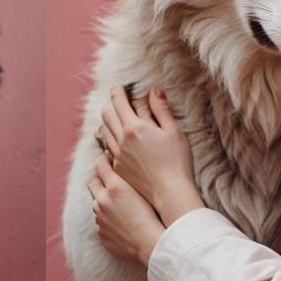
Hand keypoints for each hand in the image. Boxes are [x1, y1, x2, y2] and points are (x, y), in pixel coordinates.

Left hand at [88, 154, 165, 264]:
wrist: (152, 243)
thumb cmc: (155, 215)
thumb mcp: (144, 189)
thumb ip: (129, 175)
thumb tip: (120, 164)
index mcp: (115, 187)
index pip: (100, 164)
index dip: (104, 159)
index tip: (108, 159)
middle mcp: (103, 201)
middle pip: (93, 182)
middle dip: (100, 179)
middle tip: (110, 180)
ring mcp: (100, 218)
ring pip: (96, 203)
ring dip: (104, 201)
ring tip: (119, 204)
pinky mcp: (101, 233)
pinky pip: (100, 222)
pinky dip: (107, 219)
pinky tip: (121, 221)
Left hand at [98, 86, 203, 224]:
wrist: (169, 192)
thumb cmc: (176, 161)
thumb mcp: (173, 130)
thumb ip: (161, 108)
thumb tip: (153, 90)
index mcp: (134, 128)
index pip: (119, 102)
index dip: (118, 91)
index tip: (120, 87)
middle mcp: (121, 140)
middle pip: (106, 115)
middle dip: (111, 104)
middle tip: (118, 101)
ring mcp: (116, 156)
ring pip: (103, 131)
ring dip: (108, 121)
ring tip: (117, 118)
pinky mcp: (117, 169)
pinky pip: (107, 148)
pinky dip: (109, 138)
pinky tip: (117, 139)